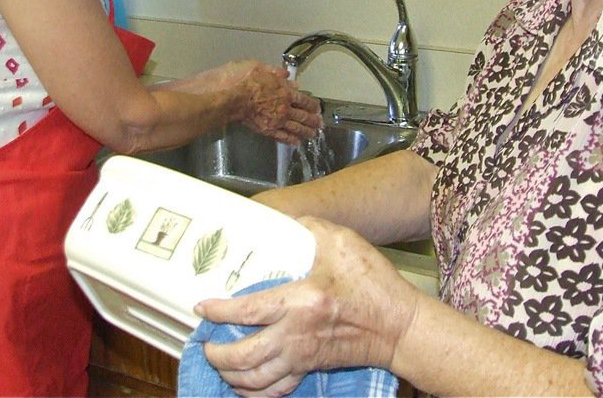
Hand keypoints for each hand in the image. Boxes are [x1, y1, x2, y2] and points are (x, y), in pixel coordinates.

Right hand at [185, 60, 320, 144]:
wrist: (232, 98)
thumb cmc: (244, 80)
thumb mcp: (260, 67)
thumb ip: (275, 72)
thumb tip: (287, 76)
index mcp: (285, 92)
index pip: (303, 99)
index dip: (312, 105)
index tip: (317, 108)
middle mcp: (284, 108)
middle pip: (303, 116)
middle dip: (313, 121)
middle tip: (320, 125)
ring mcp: (276, 120)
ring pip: (295, 128)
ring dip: (305, 132)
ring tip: (312, 135)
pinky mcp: (267, 129)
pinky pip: (282, 136)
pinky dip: (290, 140)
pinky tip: (296, 142)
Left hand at [195, 217, 419, 396]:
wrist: (399, 326)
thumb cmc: (373, 285)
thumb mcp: (343, 243)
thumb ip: (311, 228)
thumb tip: (286, 221)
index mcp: (299, 303)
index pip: (247, 312)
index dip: (218, 312)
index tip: (203, 306)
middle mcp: (295, 336)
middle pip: (243, 357)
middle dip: (217, 355)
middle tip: (206, 343)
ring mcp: (302, 357)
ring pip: (255, 380)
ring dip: (231, 375)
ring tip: (221, 363)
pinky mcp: (311, 368)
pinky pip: (276, 390)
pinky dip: (255, 391)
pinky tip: (246, 384)